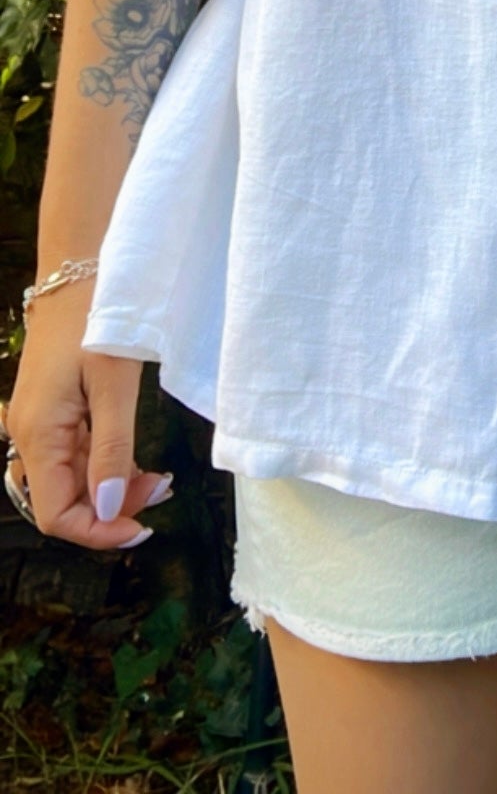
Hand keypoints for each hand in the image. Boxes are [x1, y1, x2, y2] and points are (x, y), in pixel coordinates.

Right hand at [3, 283, 171, 548]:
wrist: (81, 269)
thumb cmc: (97, 318)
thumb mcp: (113, 383)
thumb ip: (112, 449)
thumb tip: (109, 509)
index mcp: (40, 435)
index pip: (57, 514)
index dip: (98, 531)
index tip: (142, 526)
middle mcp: (31, 436)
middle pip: (65, 500)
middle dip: (112, 508)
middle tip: (161, 490)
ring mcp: (40, 424)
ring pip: (72, 480)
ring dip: (112, 488)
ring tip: (158, 477)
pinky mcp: (53, 412)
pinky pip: (75, 456)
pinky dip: (105, 465)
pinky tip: (135, 459)